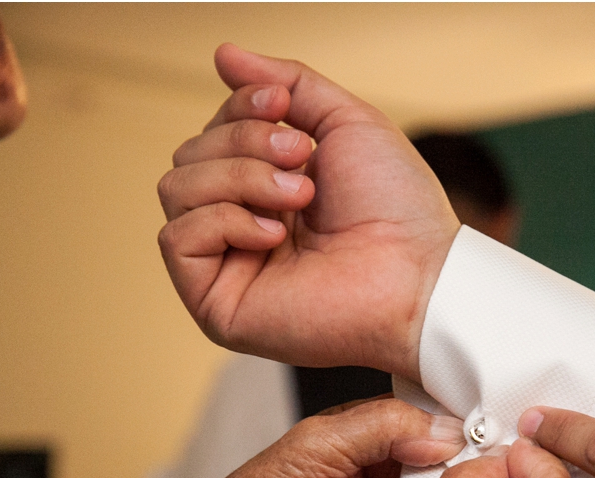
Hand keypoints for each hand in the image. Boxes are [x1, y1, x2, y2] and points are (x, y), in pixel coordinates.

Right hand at [157, 44, 459, 379]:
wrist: (417, 274)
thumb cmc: (398, 211)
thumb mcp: (347, 123)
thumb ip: (288, 85)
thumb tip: (224, 55)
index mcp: (270, 189)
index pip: (213, 133)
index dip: (240, 109)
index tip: (282, 107)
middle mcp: (244, 226)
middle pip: (189, 154)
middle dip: (244, 143)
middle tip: (303, 161)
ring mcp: (228, 265)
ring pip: (177, 188)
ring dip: (240, 177)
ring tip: (299, 196)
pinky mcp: (216, 305)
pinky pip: (176, 238)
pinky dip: (226, 221)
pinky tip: (276, 235)